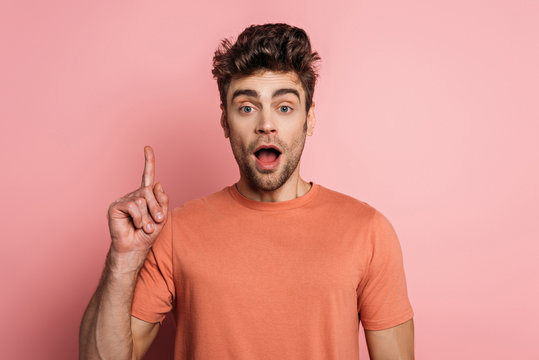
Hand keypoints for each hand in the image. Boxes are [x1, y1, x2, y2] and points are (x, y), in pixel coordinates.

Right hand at [107, 146, 168, 265]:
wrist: (135, 248)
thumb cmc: (147, 235)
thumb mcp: (161, 217)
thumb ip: (162, 200)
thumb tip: (157, 184)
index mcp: (145, 196)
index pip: (147, 176)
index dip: (148, 162)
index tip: (147, 148)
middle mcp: (134, 195)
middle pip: (149, 191)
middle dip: (157, 207)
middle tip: (156, 221)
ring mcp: (124, 200)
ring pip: (142, 199)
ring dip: (147, 216)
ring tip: (144, 227)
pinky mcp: (116, 206)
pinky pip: (133, 205)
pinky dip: (138, 217)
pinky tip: (135, 225)